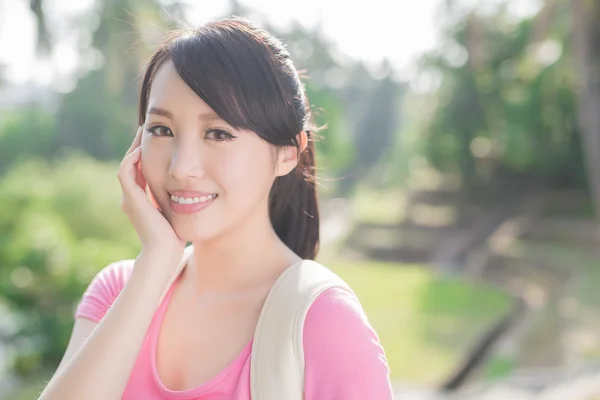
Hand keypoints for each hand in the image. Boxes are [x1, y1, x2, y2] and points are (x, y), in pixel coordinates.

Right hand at [118, 127, 185, 258]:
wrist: (165, 253)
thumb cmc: (176, 237)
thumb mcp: (178, 211)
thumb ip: (179, 199)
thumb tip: (195, 187)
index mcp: (141, 200)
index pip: (142, 169)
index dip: (149, 153)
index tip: (162, 138)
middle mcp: (131, 197)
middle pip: (132, 163)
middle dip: (141, 145)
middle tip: (151, 127)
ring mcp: (129, 198)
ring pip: (127, 164)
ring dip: (135, 146)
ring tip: (146, 130)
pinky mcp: (130, 199)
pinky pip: (125, 172)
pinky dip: (133, 158)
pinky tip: (144, 147)